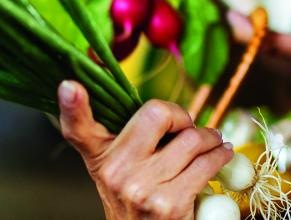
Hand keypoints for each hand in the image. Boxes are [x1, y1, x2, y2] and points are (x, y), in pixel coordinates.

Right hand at [58, 81, 233, 219]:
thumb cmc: (139, 204)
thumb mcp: (120, 173)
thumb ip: (129, 141)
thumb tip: (163, 111)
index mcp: (99, 158)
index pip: (77, 129)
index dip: (72, 106)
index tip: (69, 86)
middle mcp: (114, 172)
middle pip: (157, 114)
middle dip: (182, 116)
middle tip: (190, 126)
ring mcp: (140, 188)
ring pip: (191, 139)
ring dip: (211, 138)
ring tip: (214, 142)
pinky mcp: (168, 204)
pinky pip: (206, 164)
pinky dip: (221, 156)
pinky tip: (222, 155)